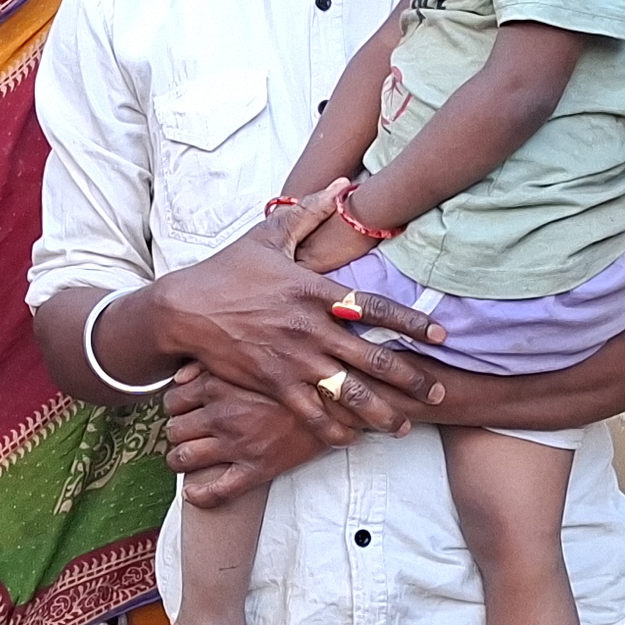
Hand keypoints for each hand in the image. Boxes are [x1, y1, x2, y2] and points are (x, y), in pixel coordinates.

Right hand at [145, 186, 446, 443]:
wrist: (184, 309)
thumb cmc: (227, 271)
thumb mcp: (267, 238)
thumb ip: (307, 214)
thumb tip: (341, 185)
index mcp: (313, 291)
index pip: (373, 307)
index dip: (411, 321)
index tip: (440, 335)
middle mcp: (309, 328)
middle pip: (373, 358)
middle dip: (410, 379)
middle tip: (436, 393)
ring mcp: (292, 359)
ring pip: (348, 393)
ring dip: (380, 413)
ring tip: (402, 426)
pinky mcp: (272, 383)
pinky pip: (310, 412)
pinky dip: (333, 429)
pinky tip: (351, 438)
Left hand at [167, 363, 353, 507]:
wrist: (340, 399)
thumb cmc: (295, 374)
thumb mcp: (252, 359)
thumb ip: (213, 364)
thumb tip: (179, 378)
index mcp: (219, 384)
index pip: (172, 399)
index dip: (174, 407)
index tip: (183, 410)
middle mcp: (222, 414)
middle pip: (174, 429)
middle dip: (176, 433)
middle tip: (185, 434)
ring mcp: (238, 443)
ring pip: (184, 458)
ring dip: (179, 461)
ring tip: (185, 460)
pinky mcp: (257, 468)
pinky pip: (217, 492)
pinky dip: (198, 495)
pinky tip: (194, 493)